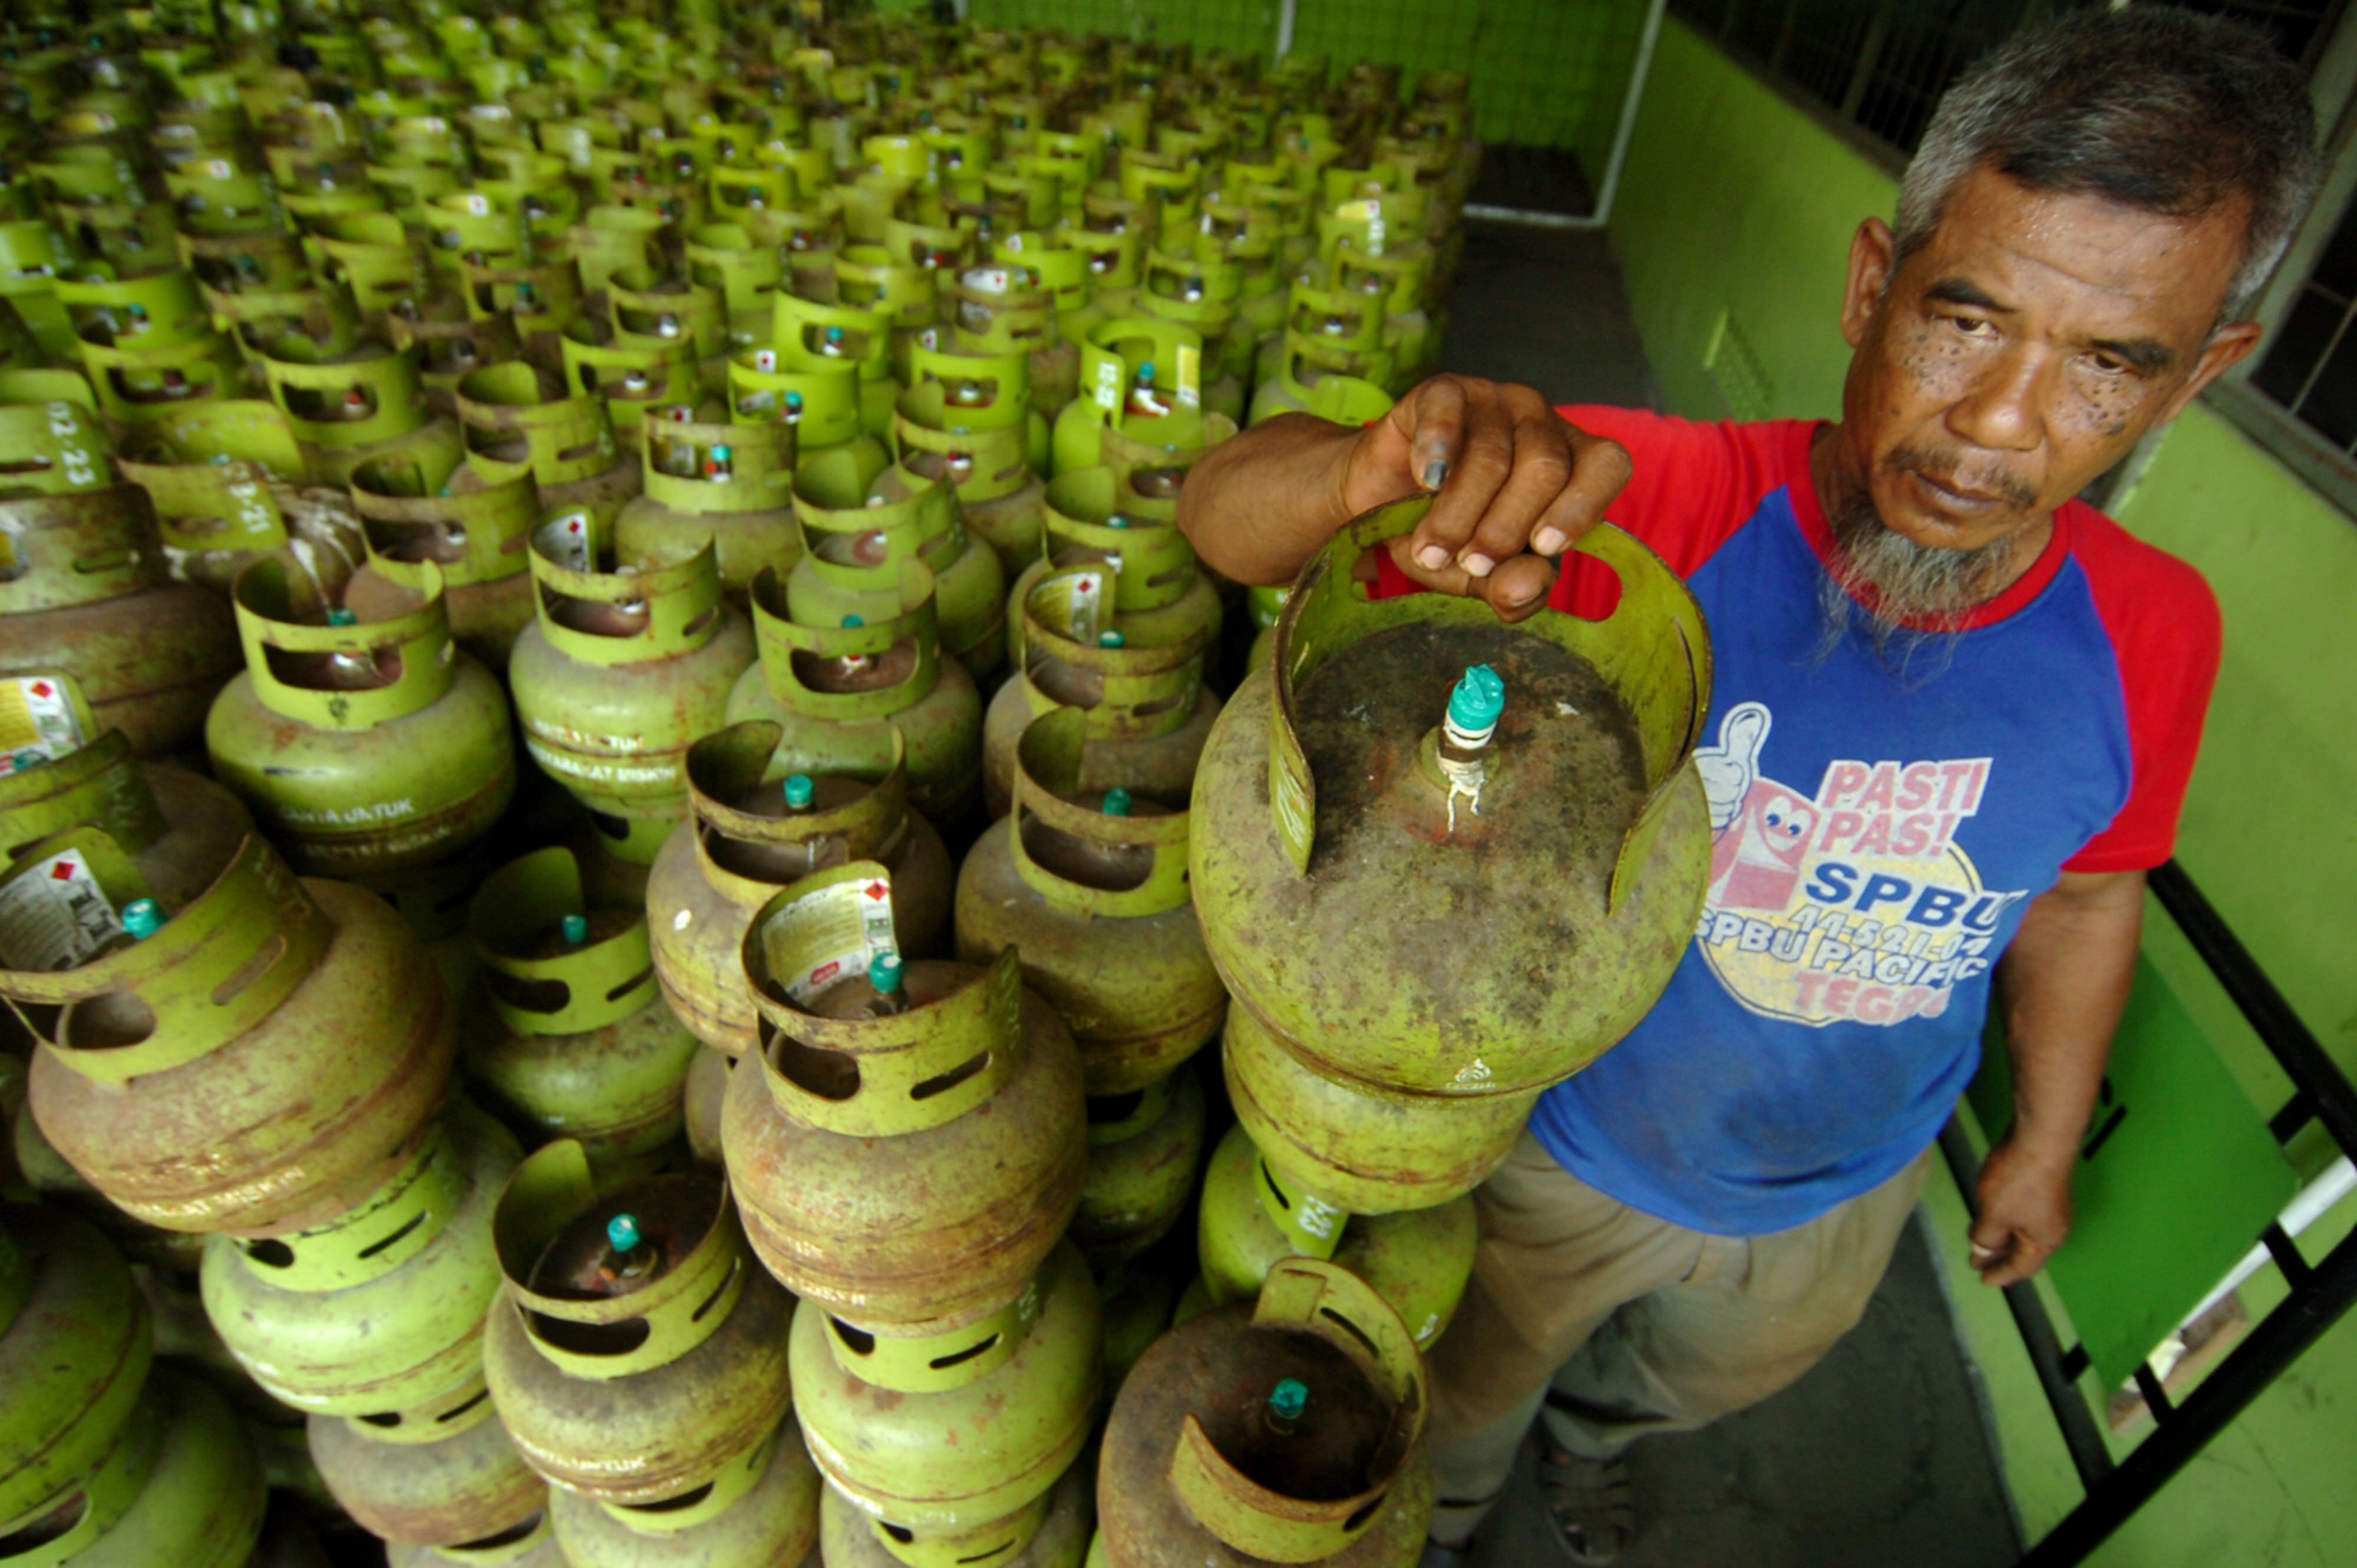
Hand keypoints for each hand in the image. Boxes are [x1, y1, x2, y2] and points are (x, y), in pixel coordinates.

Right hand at [1338, 376, 1631, 623]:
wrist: (1375, 505)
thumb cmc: (1444, 535)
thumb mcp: (1479, 576)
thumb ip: (1513, 588)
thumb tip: (1534, 583)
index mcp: (1569, 464)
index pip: (1608, 465)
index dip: (1583, 505)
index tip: (1544, 547)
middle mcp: (1540, 424)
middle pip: (1545, 469)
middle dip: (1505, 528)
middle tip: (1470, 562)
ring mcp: (1494, 400)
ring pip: (1492, 456)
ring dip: (1457, 515)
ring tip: (1431, 551)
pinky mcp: (1444, 390)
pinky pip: (1448, 413)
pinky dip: (1437, 450)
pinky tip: (1426, 481)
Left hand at [1970, 1135, 2075, 1286]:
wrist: (2040, 1137)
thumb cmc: (2019, 1181)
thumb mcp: (1995, 1215)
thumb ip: (1986, 1237)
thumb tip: (1982, 1250)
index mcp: (2044, 1240)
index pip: (2021, 1267)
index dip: (2000, 1275)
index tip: (1983, 1281)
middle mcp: (2052, 1226)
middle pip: (2024, 1250)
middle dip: (1999, 1257)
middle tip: (1978, 1263)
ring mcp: (2049, 1205)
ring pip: (2021, 1230)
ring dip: (2001, 1237)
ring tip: (1980, 1241)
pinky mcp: (2041, 1186)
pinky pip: (2021, 1212)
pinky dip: (2005, 1219)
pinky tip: (1992, 1214)